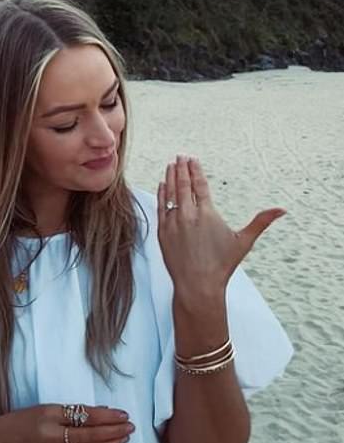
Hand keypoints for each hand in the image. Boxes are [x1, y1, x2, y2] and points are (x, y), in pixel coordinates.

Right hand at [0, 404, 134, 442]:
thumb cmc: (19, 422)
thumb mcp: (42, 409)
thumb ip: (70, 412)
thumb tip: (100, 412)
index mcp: (48, 415)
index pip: (85, 416)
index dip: (107, 416)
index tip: (123, 414)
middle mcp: (50, 435)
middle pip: (90, 435)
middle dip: (113, 431)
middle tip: (130, 427)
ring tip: (124, 439)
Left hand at [157, 154, 286, 298]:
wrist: (198, 285)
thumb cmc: (221, 266)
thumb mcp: (243, 242)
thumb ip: (261, 222)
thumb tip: (282, 210)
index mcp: (207, 214)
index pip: (200, 185)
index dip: (196, 170)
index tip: (193, 159)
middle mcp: (188, 215)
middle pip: (184, 185)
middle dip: (182, 168)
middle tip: (181, 156)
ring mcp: (173, 224)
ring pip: (170, 194)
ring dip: (170, 177)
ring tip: (171, 165)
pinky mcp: (162, 233)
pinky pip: (160, 208)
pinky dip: (161, 194)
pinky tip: (162, 185)